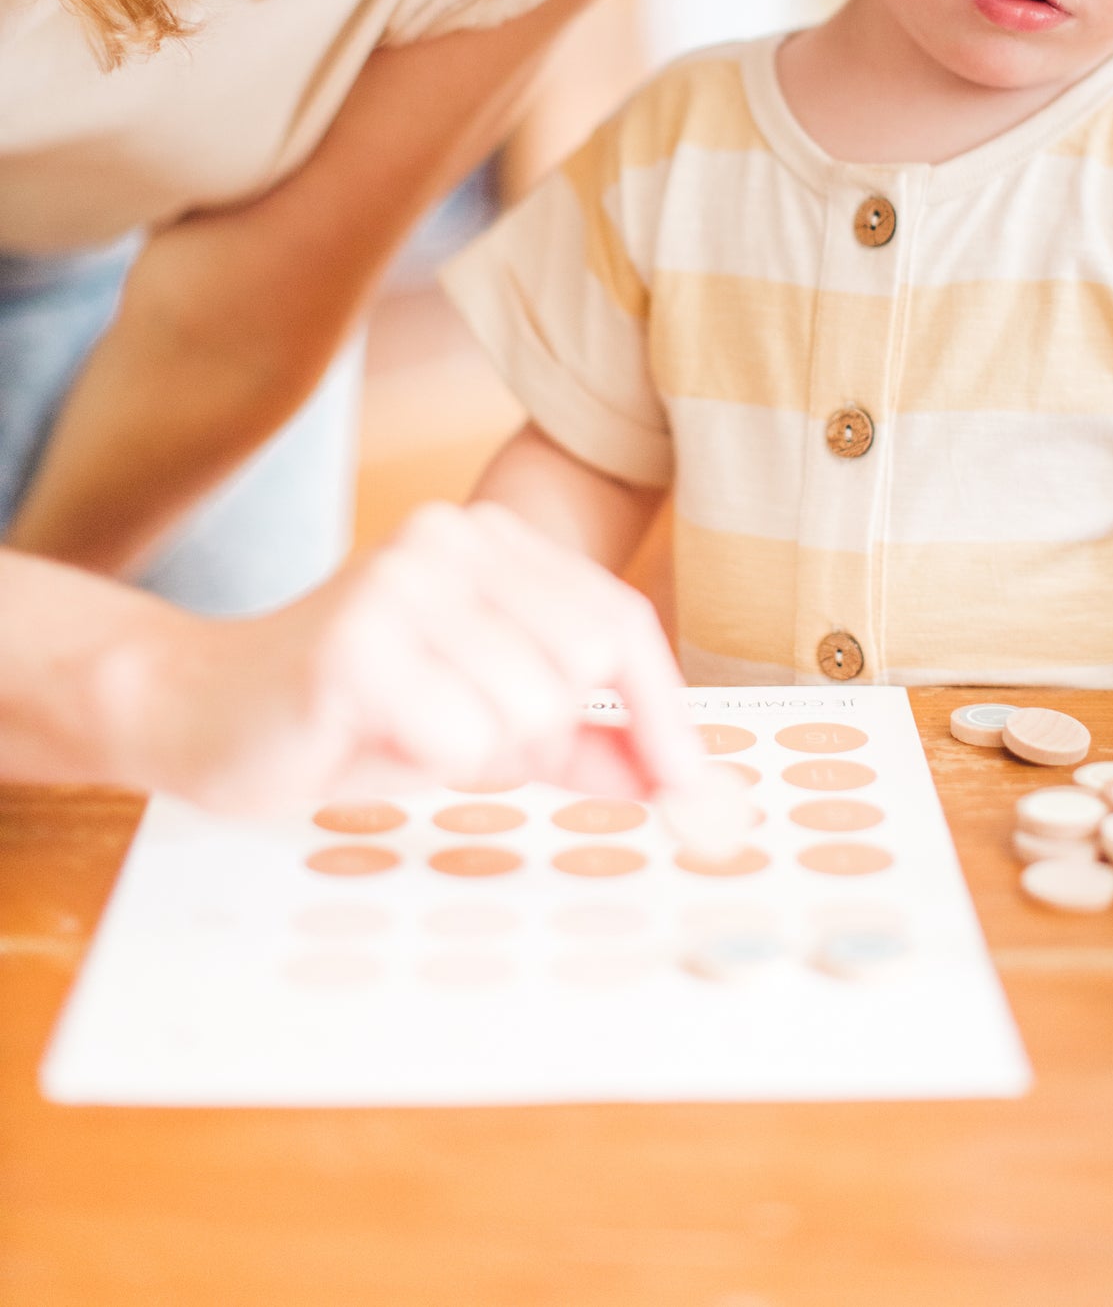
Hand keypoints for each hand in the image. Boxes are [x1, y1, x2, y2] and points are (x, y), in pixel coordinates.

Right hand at [102, 500, 705, 813]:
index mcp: (489, 538)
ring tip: (406, 730)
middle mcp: (452, 538)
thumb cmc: (347, 714)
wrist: (197, 711)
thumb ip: (581, 739)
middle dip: (539, 731)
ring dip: (476, 751)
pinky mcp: (358, 642)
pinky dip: (432, 763)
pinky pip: (463, 738)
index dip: (665, 711)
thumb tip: (684, 783)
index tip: (697, 792)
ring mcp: (403, 580)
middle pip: (584, 663)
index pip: (620, 618)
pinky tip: (372, 735)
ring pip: (529, 707)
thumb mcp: (484, 723)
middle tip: (454, 735)